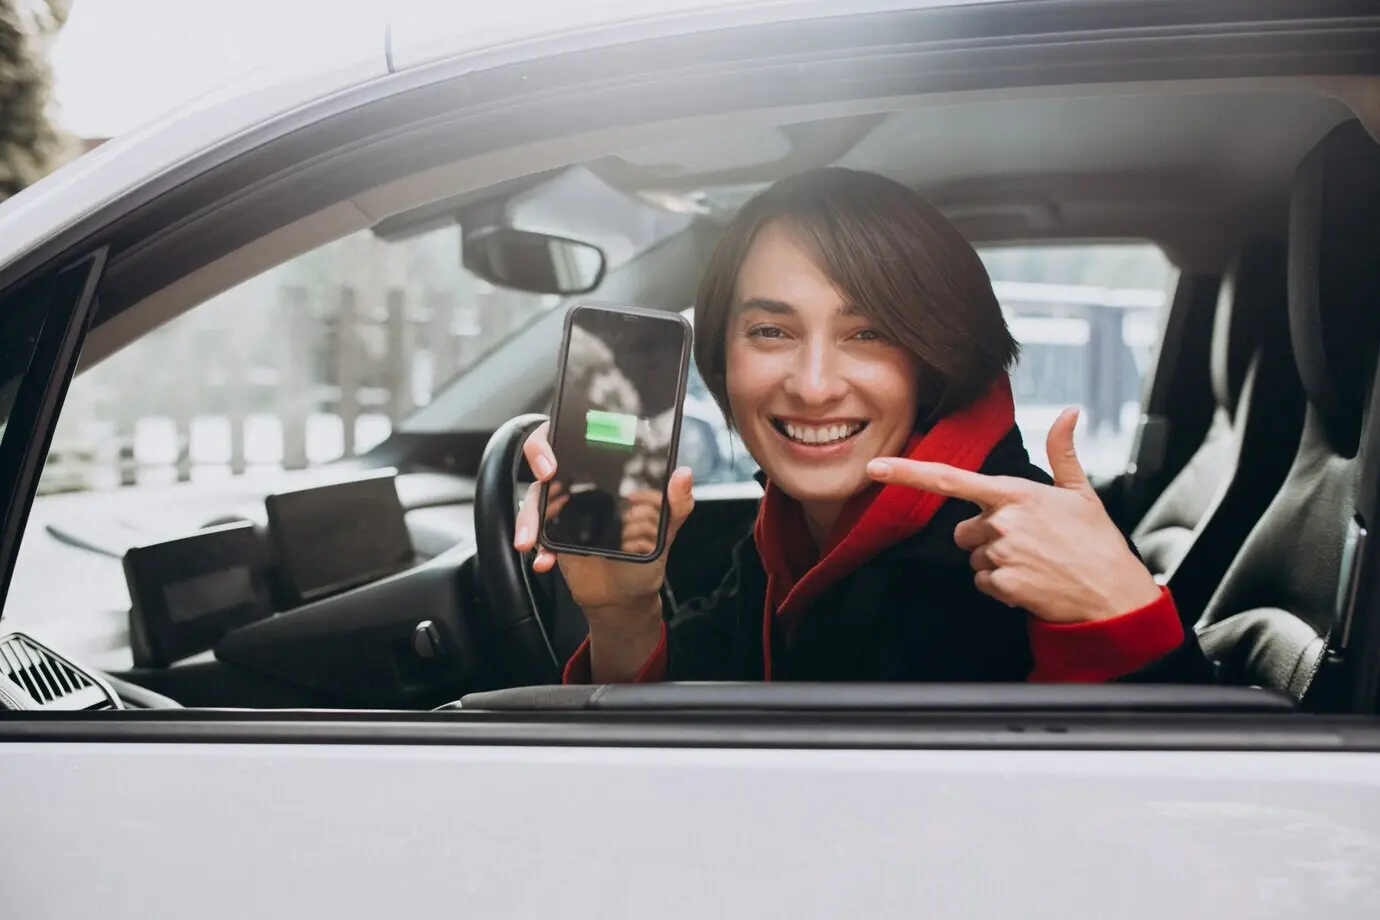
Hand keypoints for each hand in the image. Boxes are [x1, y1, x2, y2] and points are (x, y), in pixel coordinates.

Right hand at [513, 422, 694, 624]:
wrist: (624, 598)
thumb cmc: (644, 558)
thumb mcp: (666, 531)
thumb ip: (677, 504)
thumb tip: (683, 475)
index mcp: (607, 476)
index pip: (579, 439)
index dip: (562, 437)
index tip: (559, 456)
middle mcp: (581, 486)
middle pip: (546, 457)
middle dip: (537, 458)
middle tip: (546, 476)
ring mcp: (562, 509)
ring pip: (534, 498)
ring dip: (529, 516)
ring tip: (532, 539)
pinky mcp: (550, 534)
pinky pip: (535, 532)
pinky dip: (537, 546)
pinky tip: (544, 560)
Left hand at [866, 408, 1159, 623]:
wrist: (1113, 595)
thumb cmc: (1096, 542)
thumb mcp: (1081, 492)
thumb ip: (1063, 452)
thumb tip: (1069, 412)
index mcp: (1016, 493)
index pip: (949, 479)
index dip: (907, 472)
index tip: (875, 467)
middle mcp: (1003, 520)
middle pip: (965, 530)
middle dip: (986, 538)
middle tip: (1027, 544)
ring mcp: (1001, 553)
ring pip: (974, 558)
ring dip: (997, 563)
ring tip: (1035, 563)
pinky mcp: (1002, 584)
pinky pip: (983, 583)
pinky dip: (1002, 587)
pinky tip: (1032, 583)